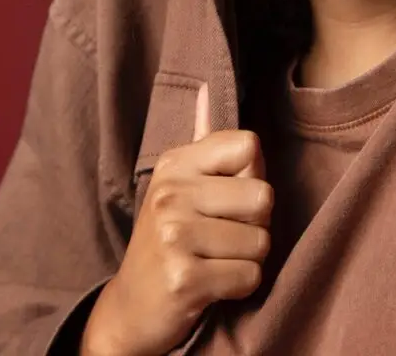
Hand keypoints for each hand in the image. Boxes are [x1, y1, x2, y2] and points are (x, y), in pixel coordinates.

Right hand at [80, 83, 271, 355]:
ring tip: (215, 261)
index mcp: (175, 163)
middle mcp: (171, 193)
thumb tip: (206, 87)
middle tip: (223, 237)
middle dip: (255, 225)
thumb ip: (203, 141)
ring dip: (247, 260)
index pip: (250, 146)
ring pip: (261, 242)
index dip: (252, 177)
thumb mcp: (178, 184)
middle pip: (264, 197)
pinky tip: (211, 284)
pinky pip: (249, 277)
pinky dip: (239, 287)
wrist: (130, 308)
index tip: (228, 197)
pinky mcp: (183, 278)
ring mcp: (174, 235)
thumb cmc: (168, 239)